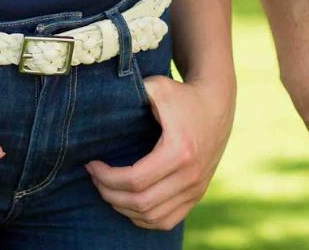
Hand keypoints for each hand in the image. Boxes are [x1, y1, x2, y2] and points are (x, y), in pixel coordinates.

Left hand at [86, 74, 234, 230]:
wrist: (215, 104)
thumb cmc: (181, 95)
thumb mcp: (157, 87)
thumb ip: (132, 91)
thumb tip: (101, 102)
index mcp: (179, 151)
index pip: (135, 180)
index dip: (107, 177)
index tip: (92, 164)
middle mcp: (190, 176)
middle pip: (141, 202)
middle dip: (109, 193)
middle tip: (95, 178)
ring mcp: (196, 188)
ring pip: (153, 216)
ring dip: (123, 208)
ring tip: (107, 189)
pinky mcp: (197, 195)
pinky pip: (167, 221)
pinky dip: (143, 218)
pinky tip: (127, 203)